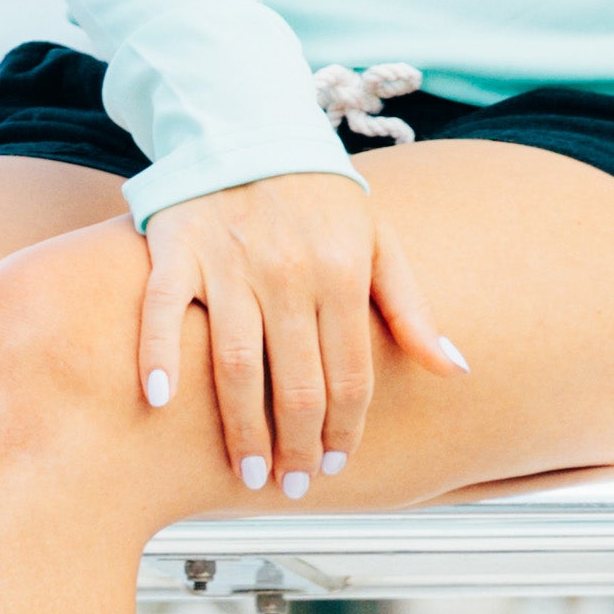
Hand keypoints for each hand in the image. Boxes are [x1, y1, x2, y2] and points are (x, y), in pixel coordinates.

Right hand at [136, 171, 466, 496]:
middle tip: (289, 485)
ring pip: (235, 364)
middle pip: (295, 383)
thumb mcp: (379, 241)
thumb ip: (412, 310)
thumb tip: (456, 371)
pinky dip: (156, 356)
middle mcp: (288, 273)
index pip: (350, 376)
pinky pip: (162, 311)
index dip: (344, 431)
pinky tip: (159, 401)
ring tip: (246, 472)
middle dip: (296, 446)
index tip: (334, 466)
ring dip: (241, 428)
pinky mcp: (177, 249)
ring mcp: (229, 263)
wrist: (247, 128)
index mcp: (342, 273)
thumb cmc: (318, 196)